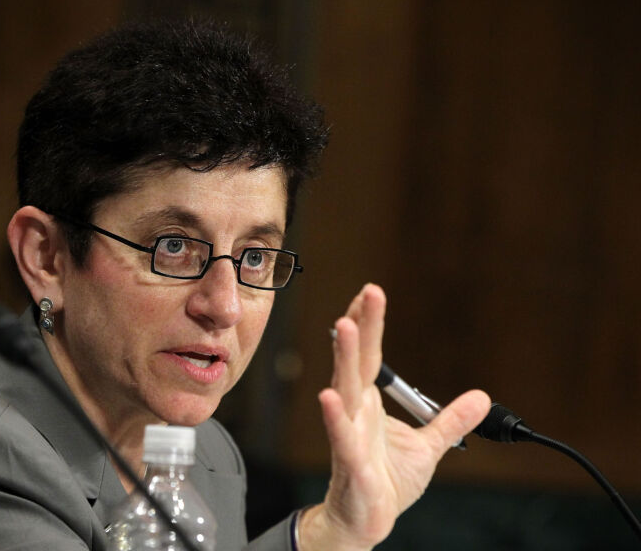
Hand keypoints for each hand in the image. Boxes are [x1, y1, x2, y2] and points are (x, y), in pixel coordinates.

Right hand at [298, 284, 490, 549]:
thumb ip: (449, 420)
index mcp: (369, 403)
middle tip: (367, 293)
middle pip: (358, 361)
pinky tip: (329, 396)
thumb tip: (482, 398)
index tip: (371, 292)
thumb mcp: (428, 447)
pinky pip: (342, 437)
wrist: (368, 519)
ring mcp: (349, 434)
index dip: (372, 324)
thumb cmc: (387, 480)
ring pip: (345, 389)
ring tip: (345, 327)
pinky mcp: (350, 462)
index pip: (371, 356)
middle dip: (361, 326)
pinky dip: (335, 417)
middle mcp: (356, 412)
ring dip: (345, 357)